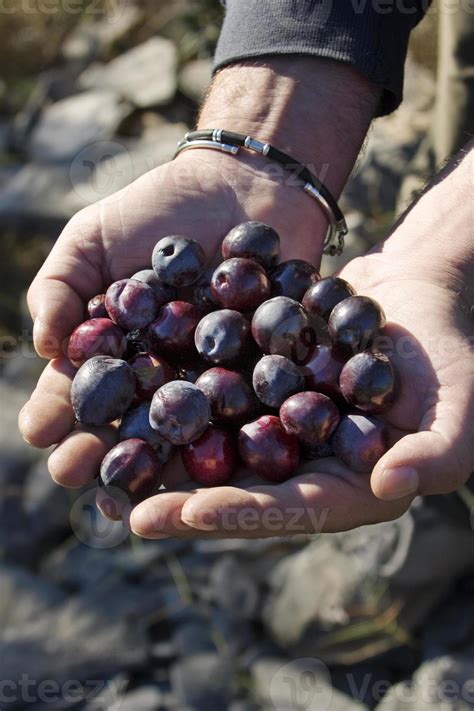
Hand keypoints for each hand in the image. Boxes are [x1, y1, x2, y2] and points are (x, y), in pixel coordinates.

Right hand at [18, 56, 376, 463]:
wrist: (244, 185)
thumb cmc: (158, 208)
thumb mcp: (92, 237)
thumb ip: (58, 286)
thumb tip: (44, 348)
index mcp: (114, 350)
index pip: (78, 388)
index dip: (56, 412)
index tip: (39, 432)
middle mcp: (158, 374)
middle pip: (123, 423)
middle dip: (96, 449)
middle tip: (76, 473)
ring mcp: (208, 379)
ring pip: (177, 430)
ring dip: (150, 461)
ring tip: (128, 489)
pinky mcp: (258, 374)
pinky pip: (239, 409)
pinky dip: (222, 435)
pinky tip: (205, 464)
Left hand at [127, 146, 473, 538]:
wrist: (417, 288)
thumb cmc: (449, 350)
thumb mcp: (458, 403)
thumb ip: (436, 453)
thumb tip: (391, 488)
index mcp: (352, 486)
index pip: (293, 510)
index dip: (240, 513)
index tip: (185, 513)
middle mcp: (309, 467)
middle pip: (243, 490)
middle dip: (183, 499)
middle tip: (122, 505)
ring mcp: (282, 429)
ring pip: (218, 450)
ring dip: (167, 459)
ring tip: (108, 466)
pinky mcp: (263, 389)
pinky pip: (217, 399)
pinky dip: (180, 403)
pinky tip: (132, 401)